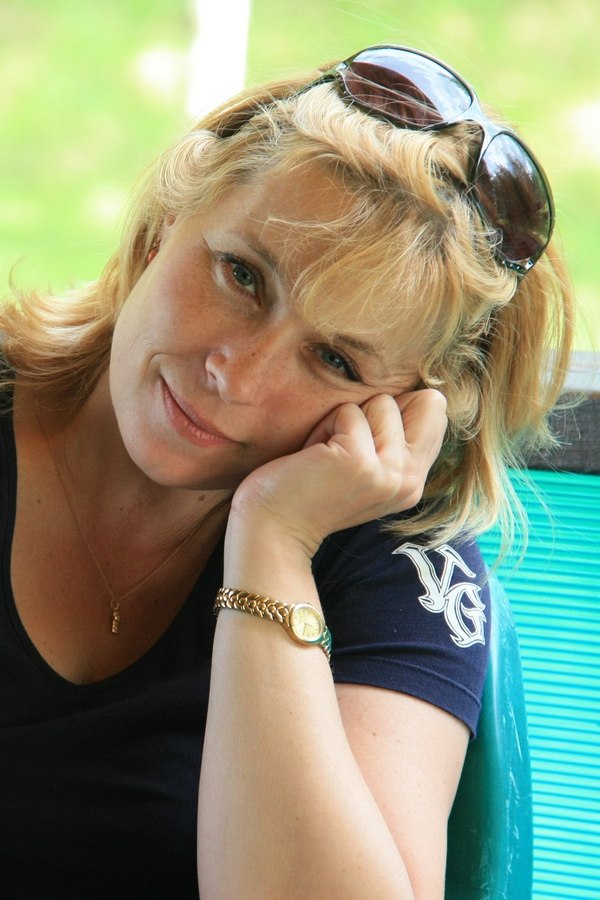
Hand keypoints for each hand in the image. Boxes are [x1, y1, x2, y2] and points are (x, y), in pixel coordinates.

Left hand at [229, 389, 446, 553]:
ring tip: (325, 456)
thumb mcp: (367, 466)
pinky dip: (323, 428)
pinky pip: (347, 412)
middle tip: (344, 447)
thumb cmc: (309, 489)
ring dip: (343, 420)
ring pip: (381, 402)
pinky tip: (312, 459)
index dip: (397, 408)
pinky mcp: (359, 462)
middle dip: (376, 410)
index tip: (364, 438)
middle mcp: (410, 480)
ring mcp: (388, 472)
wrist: (273, 529)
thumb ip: (394, 438)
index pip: (435, 408)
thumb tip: (419, 388)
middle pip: (423, 399)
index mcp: (415, 480)